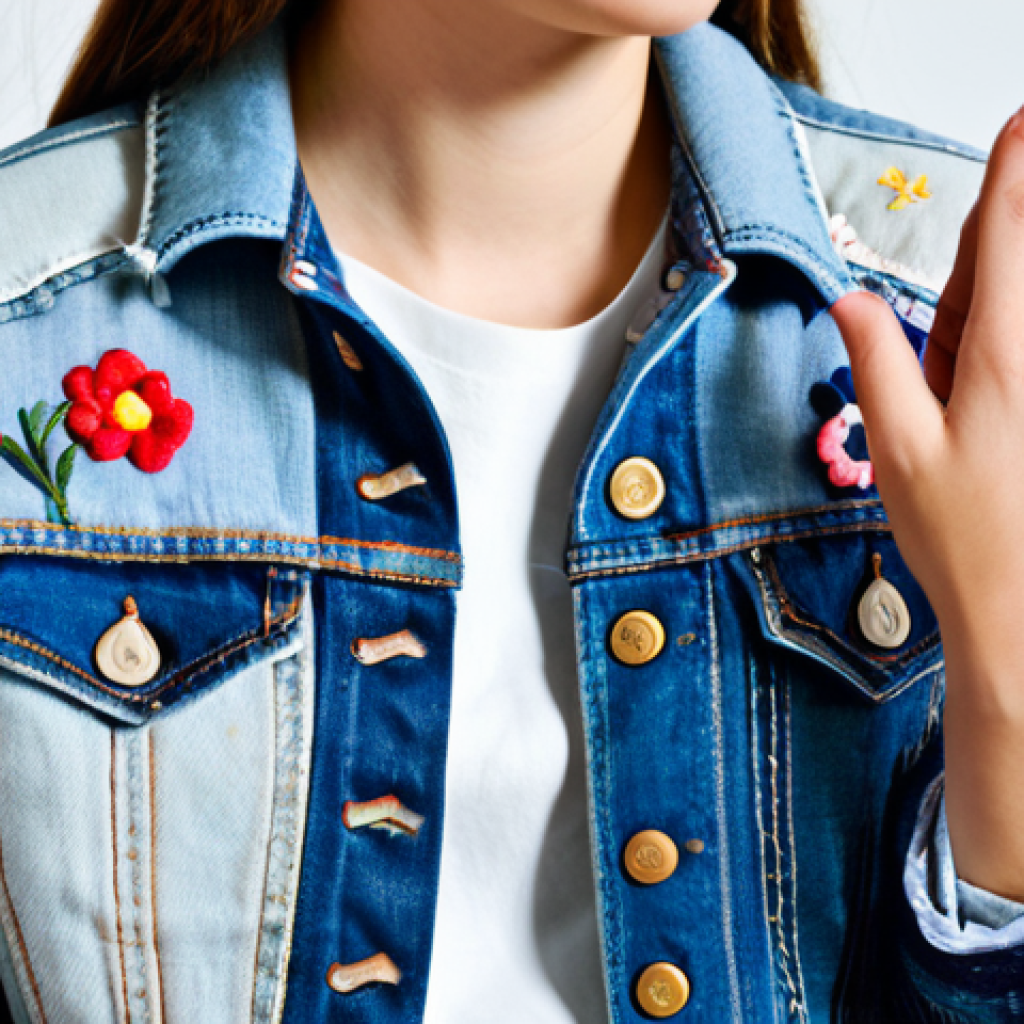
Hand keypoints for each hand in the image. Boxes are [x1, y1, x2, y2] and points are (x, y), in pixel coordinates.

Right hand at [831, 106, 1023, 901]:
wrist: (1023, 612)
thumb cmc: (962, 538)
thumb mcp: (901, 452)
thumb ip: (880, 364)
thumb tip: (856, 298)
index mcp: (1003, 362)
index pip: (1013, 246)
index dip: (1016, 180)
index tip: (1023, 125)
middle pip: (1023, 268)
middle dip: (1010, 225)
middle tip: (999, 201)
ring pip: (1023, 307)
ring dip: (998, 288)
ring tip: (975, 317)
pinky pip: (1020, 344)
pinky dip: (998, 329)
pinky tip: (979, 343)